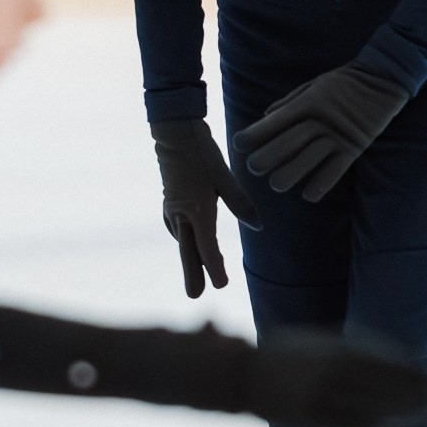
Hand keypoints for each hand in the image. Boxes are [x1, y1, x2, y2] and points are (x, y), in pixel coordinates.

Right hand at [150, 118, 260, 297]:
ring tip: (197, 275)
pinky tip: (189, 241)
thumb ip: (241, 202)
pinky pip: (177, 227)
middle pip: (189, 251)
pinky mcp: (169, 201)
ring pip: (183, 240)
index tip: (221, 285)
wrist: (173, 131)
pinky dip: (185, 239)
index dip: (215, 268)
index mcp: (197, 209)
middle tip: (195, 296)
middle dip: (193, 274)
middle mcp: (182, 213)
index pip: (207, 247)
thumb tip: (258, 225)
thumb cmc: (202, 151)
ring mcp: (172, 207)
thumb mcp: (225, 175)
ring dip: (190, 258)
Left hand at [237, 64, 408, 201]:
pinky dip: (322, 184)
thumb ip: (289, 103)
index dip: (255, 134)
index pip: (276, 121)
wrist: (383, 80)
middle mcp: (321, 119)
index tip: (239, 144)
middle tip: (254, 168)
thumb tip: (266, 118)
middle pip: (289, 142)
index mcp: (308, 102)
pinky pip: (336, 169)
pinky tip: (308, 195)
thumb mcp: (314, 85)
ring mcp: (339, 135)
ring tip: (276, 184)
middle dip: (268, 156)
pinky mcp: (355, 147)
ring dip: (291, 174)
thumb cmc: (343, 83)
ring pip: (310, 159)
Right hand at [243, 330, 426, 426]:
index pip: (382, 360)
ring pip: (371, 408)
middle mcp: (329, 375)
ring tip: (425, 415)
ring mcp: (320, 400)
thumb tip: (390, 355)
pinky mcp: (312, 422)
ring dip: (401, 413)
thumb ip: (349, 348)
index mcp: (331, 351)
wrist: (241, 376)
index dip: (408, 367)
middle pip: (382, 385)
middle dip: (413, 391)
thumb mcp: (318, 342)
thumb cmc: (284, 356)